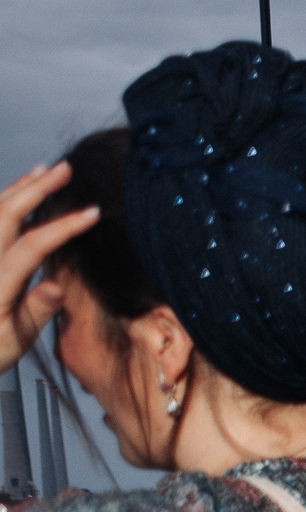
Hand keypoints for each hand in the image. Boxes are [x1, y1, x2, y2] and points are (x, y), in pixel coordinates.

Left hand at [2, 163, 98, 370]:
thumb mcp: (13, 343)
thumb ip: (36, 311)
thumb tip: (56, 285)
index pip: (31, 245)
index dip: (62, 227)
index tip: (92, 213)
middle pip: (6, 214)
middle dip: (37, 188)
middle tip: (64, 169)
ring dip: (19, 188)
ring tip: (43, 171)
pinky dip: (3, 201)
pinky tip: (16, 193)